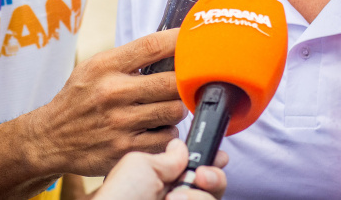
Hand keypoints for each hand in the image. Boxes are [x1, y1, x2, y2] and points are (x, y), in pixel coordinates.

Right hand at [25, 29, 187, 175]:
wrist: (51, 138)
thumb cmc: (79, 99)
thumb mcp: (94, 68)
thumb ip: (128, 58)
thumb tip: (170, 46)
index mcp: (105, 66)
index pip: (152, 46)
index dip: (180, 41)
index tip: (195, 39)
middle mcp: (113, 92)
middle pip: (172, 82)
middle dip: (186, 82)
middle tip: (188, 82)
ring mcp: (120, 123)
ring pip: (174, 111)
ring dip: (177, 109)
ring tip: (167, 107)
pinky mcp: (125, 149)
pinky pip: (166, 139)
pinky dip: (167, 134)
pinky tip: (156, 129)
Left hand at [95, 139, 227, 199]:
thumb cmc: (121, 196)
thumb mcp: (141, 165)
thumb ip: (166, 156)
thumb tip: (180, 145)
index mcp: (164, 177)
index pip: (196, 166)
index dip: (210, 160)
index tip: (219, 156)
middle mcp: (177, 194)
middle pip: (213, 184)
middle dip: (213, 176)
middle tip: (200, 176)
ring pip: (212, 198)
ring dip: (197, 195)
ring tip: (172, 198)